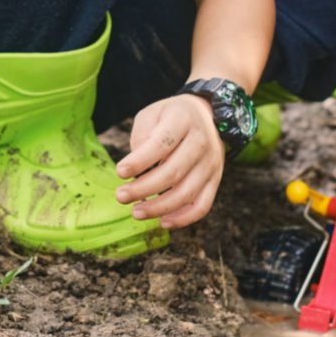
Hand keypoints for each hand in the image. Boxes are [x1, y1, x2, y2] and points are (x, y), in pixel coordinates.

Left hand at [115, 92, 223, 229]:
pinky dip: (183, 218)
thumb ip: (142, 137)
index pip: (162, 144)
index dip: (140, 161)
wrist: (204, 115)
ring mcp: (211, 163)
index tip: (120, 172)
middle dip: (144, 188)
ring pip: (186, 193)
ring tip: (136, 212)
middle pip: (173, 172)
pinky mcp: (215, 180)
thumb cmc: (170, 117)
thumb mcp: (152, 115)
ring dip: (159, 207)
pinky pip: (202, 205)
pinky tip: (163, 222)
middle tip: (121, 197)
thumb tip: (135, 170)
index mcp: (183, 120)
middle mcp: (202, 142)